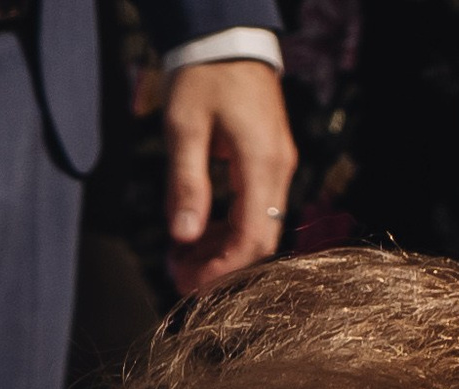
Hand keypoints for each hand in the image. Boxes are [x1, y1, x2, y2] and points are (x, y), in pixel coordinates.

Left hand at [165, 57, 296, 292]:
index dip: (222, 270)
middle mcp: (279, 170)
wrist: (228, 35)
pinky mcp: (269, 162)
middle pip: (260, 241)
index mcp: (262, 163)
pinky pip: (255, 209)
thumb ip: (186, 183)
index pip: (252, 239)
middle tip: (178, 275)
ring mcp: (278, 166)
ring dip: (222, 250)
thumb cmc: (205, 73)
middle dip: (220, 266)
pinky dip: (228, 228)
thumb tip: (184, 236)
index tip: (188, 283)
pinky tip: (199, 232)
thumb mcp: (185, 126)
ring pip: (258, 228)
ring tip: (182, 256)